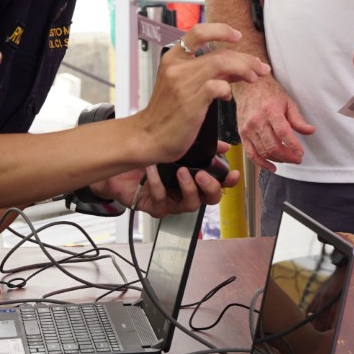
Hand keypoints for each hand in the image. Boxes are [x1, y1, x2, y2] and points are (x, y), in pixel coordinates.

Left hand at [93, 145, 238, 216]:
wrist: (120, 165)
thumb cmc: (149, 157)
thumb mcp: (176, 147)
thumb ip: (201, 147)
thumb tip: (223, 145)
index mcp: (195, 179)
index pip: (219, 184)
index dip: (228, 182)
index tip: (233, 175)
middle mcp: (187, 193)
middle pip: (210, 199)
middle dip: (210, 188)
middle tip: (202, 175)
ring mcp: (172, 202)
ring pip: (189, 205)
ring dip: (186, 188)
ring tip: (179, 171)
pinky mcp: (155, 207)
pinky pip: (161, 201)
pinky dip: (157, 184)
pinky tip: (152, 171)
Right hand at [130, 22, 268, 162]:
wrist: (148, 137)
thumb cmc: (166, 113)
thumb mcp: (182, 85)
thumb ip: (207, 72)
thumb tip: (235, 68)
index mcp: (173, 58)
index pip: (198, 31)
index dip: (221, 30)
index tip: (237, 36)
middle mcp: (177, 66)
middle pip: (220, 51)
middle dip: (246, 59)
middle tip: (260, 67)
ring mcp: (183, 82)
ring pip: (223, 64)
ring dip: (244, 69)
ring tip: (253, 78)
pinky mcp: (191, 101)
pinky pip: (218, 86)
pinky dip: (229, 89)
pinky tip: (228, 97)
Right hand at [234, 76, 314, 172]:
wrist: (248, 88)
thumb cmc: (269, 93)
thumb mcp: (288, 102)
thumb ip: (298, 119)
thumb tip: (310, 131)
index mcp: (270, 110)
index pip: (283, 132)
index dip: (293, 145)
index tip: (301, 153)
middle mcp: (257, 120)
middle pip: (273, 145)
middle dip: (288, 156)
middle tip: (297, 159)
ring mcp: (248, 128)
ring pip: (263, 152)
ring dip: (278, 159)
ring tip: (288, 159)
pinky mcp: (242, 134)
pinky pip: (251, 153)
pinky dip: (261, 163)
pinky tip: (272, 166)